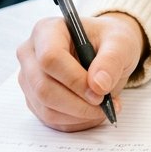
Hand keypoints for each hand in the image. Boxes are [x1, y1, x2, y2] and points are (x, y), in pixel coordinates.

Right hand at [17, 12, 145, 131]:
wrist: (106, 50)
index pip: (50, 58)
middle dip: (77, 103)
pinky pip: (50, 119)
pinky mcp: (34, 100)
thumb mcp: (120, 42)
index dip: (74, 79)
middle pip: (44, 87)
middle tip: (104, 104)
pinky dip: (75, 121)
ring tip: (104, 107)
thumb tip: (99, 85)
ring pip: (46, 108)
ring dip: (78, 115)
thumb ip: (112, 59)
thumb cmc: (109, 40)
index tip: (100, 91)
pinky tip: (92, 111)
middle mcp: (31, 54)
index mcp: (47, 30)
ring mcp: (29, 79)